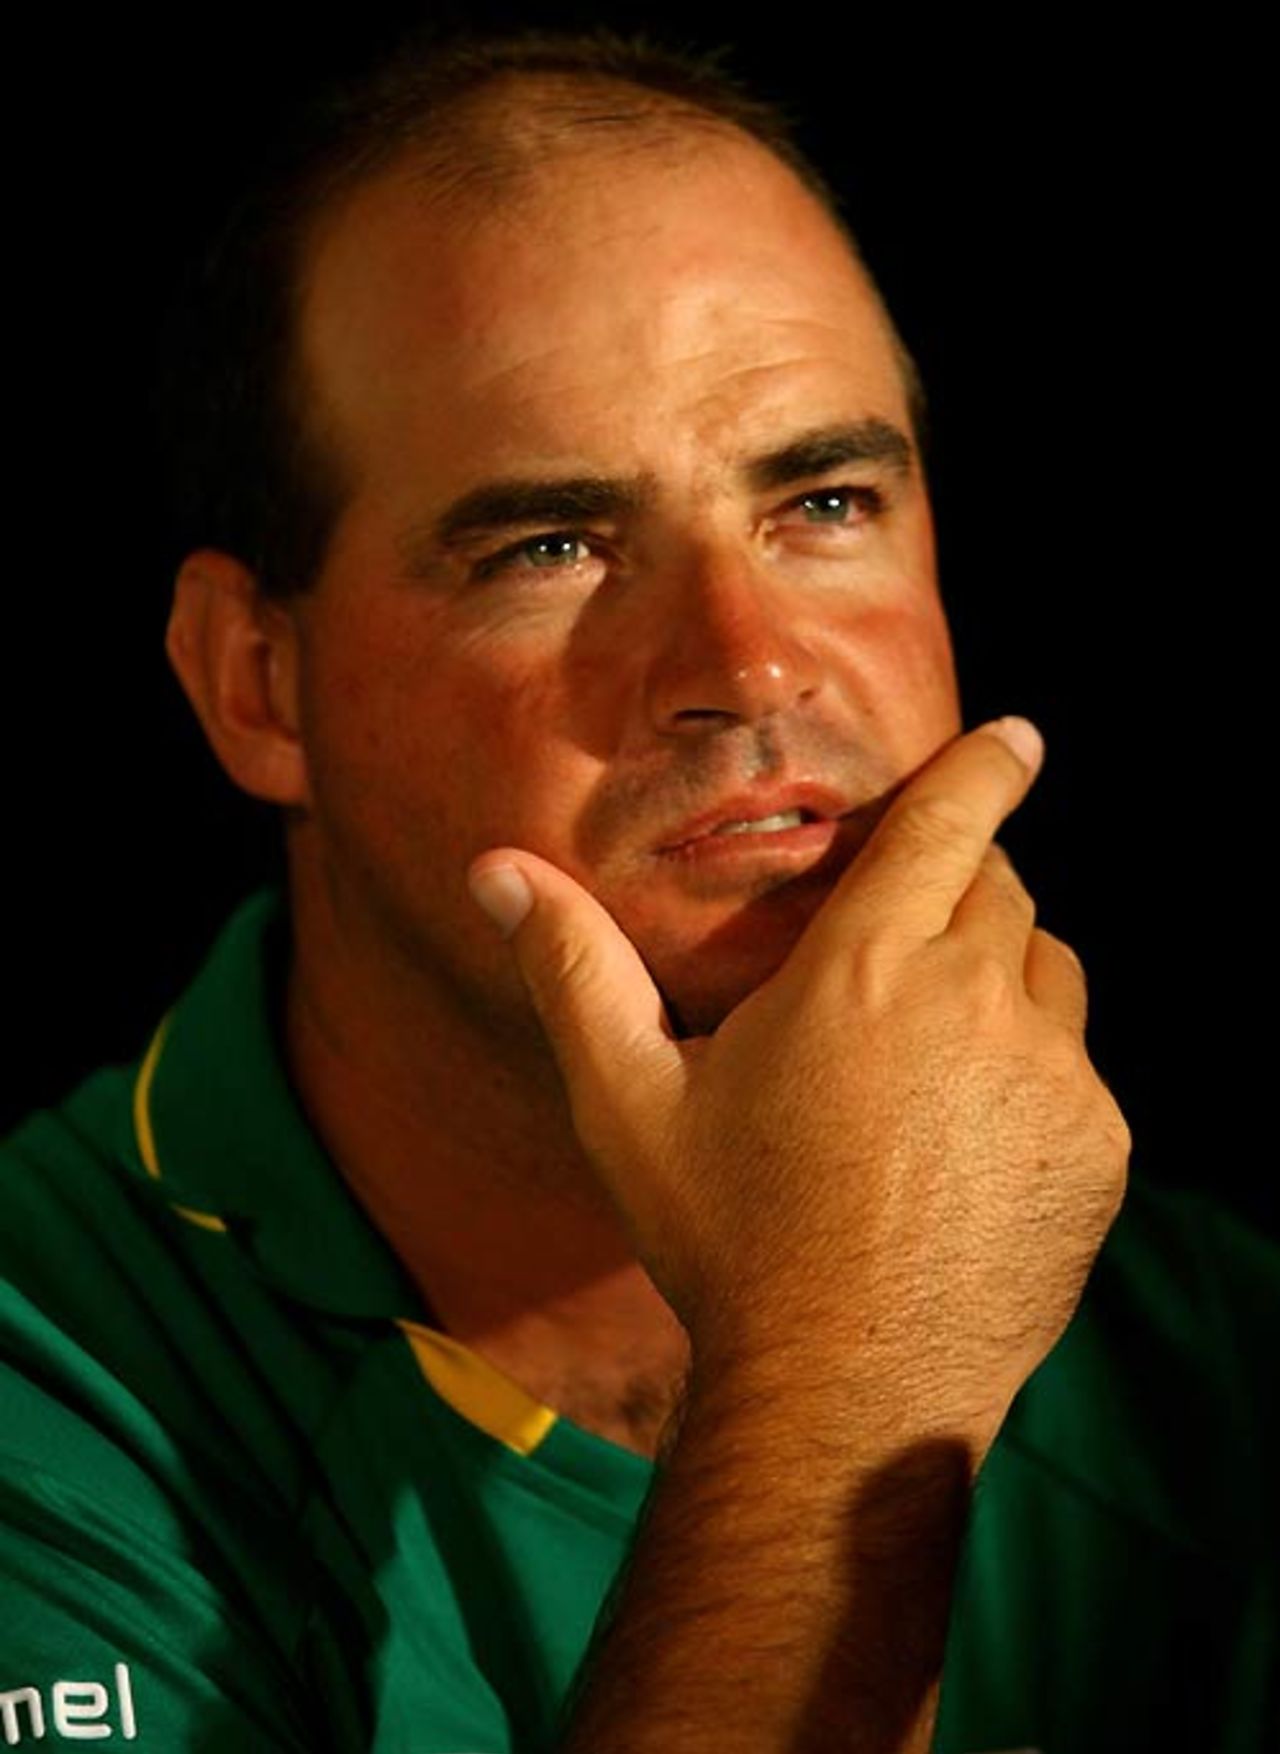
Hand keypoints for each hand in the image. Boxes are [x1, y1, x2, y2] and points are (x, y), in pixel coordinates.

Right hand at [469, 720, 1129, 1447]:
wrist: (844, 1388)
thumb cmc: (727, 1237)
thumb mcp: (628, 1102)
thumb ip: (570, 971)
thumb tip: (494, 872)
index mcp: (865, 968)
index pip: (949, 823)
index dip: (984, 767)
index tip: (1014, 735)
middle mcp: (974, 1000)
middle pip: (1001, 890)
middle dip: (963, 889)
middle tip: (907, 944)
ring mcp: (1050, 1078)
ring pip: (1050, 973)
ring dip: (1004, 976)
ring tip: (933, 1042)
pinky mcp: (1095, 1147)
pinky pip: (1078, 1068)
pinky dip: (1035, 1071)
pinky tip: (966, 1137)